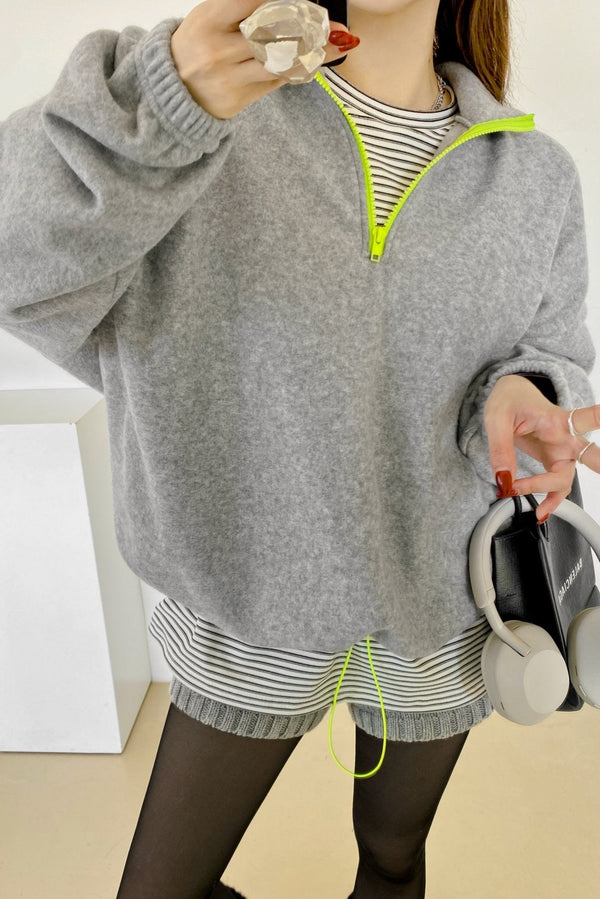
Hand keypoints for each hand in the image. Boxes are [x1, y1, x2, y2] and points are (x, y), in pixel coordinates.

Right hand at [170, 0, 358, 119]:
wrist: (173, 92)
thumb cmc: (196, 46)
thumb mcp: (210, 16)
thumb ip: (244, 7)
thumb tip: (285, 3)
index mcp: (210, 19)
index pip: (257, 3)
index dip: (288, 2)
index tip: (308, 1)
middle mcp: (220, 49)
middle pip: (274, 33)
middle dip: (308, 26)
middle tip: (333, 24)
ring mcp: (230, 77)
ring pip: (280, 61)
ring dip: (315, 52)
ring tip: (338, 42)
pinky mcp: (240, 98)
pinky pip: (277, 81)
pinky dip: (299, 69)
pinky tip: (316, 60)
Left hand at [483, 374, 599, 521]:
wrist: (511, 396)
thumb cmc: (510, 400)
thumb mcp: (497, 419)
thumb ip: (501, 450)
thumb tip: (505, 480)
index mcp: (556, 421)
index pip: (588, 419)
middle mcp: (565, 437)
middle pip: (590, 456)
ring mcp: (561, 451)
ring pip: (566, 479)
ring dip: (554, 496)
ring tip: (538, 510)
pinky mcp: (554, 460)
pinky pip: (557, 485)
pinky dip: (550, 499)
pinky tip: (542, 510)